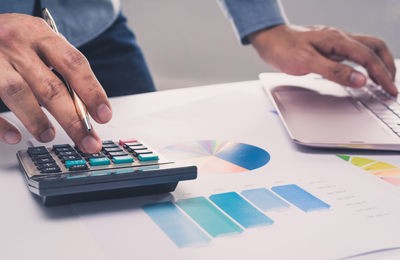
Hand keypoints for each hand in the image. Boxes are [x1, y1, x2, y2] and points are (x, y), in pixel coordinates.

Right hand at [0, 13, 111, 152]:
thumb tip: (85, 107)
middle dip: (73, 119)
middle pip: (50, 86)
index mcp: (39, 34)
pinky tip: (14, 136)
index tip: (104, 115)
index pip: (74, 64)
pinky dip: (1, 123)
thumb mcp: (39, 41)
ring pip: (17, 93)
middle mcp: (16, 44)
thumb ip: (60, 67)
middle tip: (88, 142)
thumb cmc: (14, 39)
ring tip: (49, 137)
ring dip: (37, 120)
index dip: (92, 91)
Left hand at [249, 24, 397, 94]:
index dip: (382, 74)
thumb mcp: (307, 63)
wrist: (269, 39)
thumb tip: (361, 79)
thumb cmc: (283, 49)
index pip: (368, 58)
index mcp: (337, 40)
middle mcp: (339, 38)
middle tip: (391, 85)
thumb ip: (334, 71)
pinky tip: (362, 72)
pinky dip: (365, 63)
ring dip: (378, 63)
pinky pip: (354, 52)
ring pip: (367, 48)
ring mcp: (335, 41)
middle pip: (375, 48)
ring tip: (383, 79)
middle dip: (387, 66)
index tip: (390, 89)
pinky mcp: (329, 46)